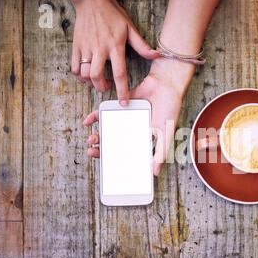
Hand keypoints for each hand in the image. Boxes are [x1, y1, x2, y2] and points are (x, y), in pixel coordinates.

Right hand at [70, 0, 158, 104]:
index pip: (120, 73)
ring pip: (84, 73)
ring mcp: (86, 48)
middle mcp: (99, 49)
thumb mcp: (130, 29)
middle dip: (102, 87)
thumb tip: (156, 55)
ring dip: (90, 82)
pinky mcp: (76, 46)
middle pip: (97, 76)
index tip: (124, 102)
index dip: (122, 90)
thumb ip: (142, 45)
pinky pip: (74, 66)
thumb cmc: (113, 15)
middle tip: (107, 88)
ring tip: (97, 82)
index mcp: (115, 46)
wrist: (92, 1)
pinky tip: (86, 75)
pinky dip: (79, 75)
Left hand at [84, 58, 194, 175]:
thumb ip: (161, 152)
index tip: (105, 165)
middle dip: (102, 148)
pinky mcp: (120, 105)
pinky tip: (88, 121)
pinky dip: (95, 116)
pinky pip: (105, 112)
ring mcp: (126, 118)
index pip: (127, 153)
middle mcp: (133, 130)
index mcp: (143, 138)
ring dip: (97, 135)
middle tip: (92, 151)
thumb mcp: (166, 132)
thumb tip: (155, 173)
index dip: (116, 160)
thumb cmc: (170, 109)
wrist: (166, 83)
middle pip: (115, 143)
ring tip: (91, 138)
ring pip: (108, 129)